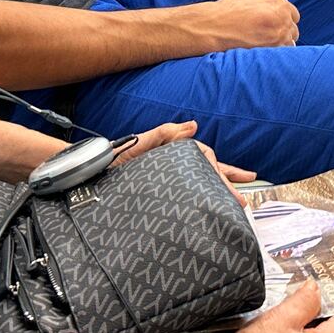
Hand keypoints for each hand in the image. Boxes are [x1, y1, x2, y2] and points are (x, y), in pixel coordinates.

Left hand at [114, 123, 256, 200]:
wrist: (90, 176)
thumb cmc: (110, 158)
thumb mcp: (137, 143)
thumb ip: (164, 134)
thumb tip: (194, 126)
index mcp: (172, 150)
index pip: (203, 156)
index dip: (219, 168)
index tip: (233, 180)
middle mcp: (173, 163)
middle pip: (207, 169)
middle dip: (227, 181)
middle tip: (244, 199)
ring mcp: (167, 177)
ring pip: (200, 181)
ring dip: (219, 189)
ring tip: (238, 202)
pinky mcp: (160, 192)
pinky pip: (186, 195)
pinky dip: (201, 198)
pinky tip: (211, 206)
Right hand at [198, 0, 300, 49]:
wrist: (215, 26)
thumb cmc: (229, 11)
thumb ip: (270, 5)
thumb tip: (280, 13)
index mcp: (279, 4)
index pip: (294, 15)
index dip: (284, 20)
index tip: (276, 25)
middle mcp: (283, 18)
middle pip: (293, 30)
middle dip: (284, 32)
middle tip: (269, 36)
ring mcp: (279, 36)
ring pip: (289, 43)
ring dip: (281, 44)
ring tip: (265, 44)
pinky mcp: (272, 50)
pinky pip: (282, 54)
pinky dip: (276, 54)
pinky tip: (264, 51)